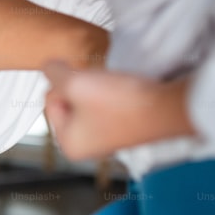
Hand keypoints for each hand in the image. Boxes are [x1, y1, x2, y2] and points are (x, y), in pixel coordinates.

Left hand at [43, 62, 195, 160]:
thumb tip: (48, 66)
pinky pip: (105, 103)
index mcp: (69, 144)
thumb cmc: (120, 101)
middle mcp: (86, 147)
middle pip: (67, 101)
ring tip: (112, 87)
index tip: (87, 83)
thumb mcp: (74, 82)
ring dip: (95, 87)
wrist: (166, 107)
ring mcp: (106, 138)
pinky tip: (123, 91)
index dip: (64, 84)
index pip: (49, 100)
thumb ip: (52, 72)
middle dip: (80, 86)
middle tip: (100, 84)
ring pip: (86, 99)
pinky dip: (111, 92)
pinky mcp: (123, 127)